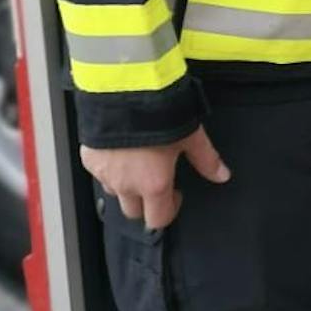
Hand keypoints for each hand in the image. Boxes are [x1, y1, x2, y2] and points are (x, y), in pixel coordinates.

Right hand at [80, 126, 229, 230]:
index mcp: (153, 184)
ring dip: (126, 185)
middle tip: (155, 180)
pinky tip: (119, 151)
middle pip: (133, 212)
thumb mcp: (190, 135)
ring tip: (137, 163)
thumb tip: (222, 174)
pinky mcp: (89, 159)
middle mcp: (126, 185)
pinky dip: (109, 168)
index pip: (158, 220)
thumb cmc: (158, 113)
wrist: (123, 91)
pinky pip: (99, 173)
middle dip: (146, 202)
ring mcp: (105, 174)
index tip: (175, 195)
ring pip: (114, 193)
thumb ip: (206, 159)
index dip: (169, 211)